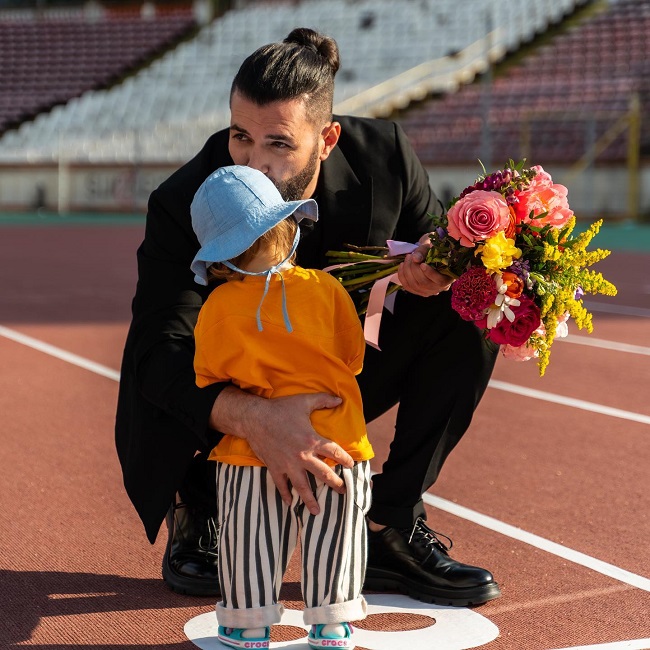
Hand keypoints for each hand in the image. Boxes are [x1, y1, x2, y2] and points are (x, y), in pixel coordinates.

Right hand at [210, 388, 352, 514]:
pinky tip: (290, 503)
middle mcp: (302, 456)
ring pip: (302, 486)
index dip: (345, 459)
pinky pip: (281, 485)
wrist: (254, 418)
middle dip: (335, 483)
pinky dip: (285, 495)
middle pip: (323, 474)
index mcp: (312, 440)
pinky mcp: (274, 468)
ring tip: (318, 511)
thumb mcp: (304, 401)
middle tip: (343, 491)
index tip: (351, 465)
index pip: (334, 452)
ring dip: (310, 499)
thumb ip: (323, 400)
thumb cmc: (280, 409)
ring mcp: (288, 464)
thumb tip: (340, 400)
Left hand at [397, 242, 452, 296]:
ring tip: (407, 258)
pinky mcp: (417, 292)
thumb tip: (415, 259)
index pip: (440, 281)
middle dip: (414, 268)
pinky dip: (402, 276)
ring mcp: (427, 292)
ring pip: (414, 285)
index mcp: (447, 278)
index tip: (422, 264)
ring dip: (407, 271)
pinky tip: (402, 265)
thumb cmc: (433, 252)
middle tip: (410, 256)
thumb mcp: (431, 248)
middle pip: (424, 283)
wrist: (429, 257)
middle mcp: (438, 288)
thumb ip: (424, 252)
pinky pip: (407, 286)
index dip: (430, 273)